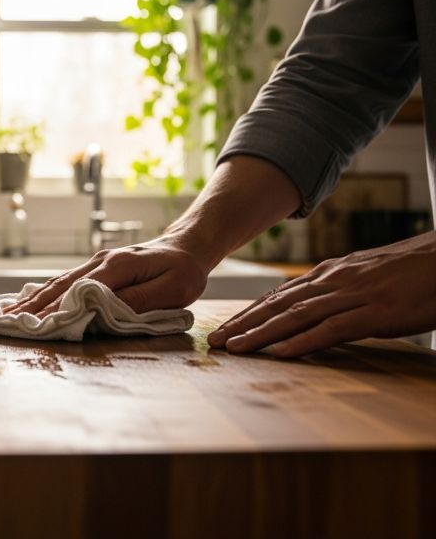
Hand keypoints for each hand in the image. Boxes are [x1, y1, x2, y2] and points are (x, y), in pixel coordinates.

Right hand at [2, 235, 210, 317]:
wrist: (188, 246)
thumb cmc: (185, 272)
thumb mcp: (172, 290)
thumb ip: (138, 301)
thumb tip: (101, 310)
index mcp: (117, 266)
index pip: (80, 290)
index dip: (56, 309)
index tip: (34, 326)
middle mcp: (101, 261)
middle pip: (60, 285)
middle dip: (33, 306)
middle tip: (6, 322)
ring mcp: (96, 263)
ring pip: (59, 282)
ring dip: (33, 300)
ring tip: (7, 315)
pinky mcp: (97, 268)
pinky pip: (66, 281)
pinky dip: (45, 293)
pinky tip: (28, 302)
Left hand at [208, 231, 435, 357]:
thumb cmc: (410, 272)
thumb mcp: (364, 277)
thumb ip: (336, 290)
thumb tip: (310, 306)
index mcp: (329, 274)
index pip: (279, 296)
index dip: (248, 314)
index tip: (225, 329)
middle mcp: (333, 282)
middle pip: (278, 305)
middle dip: (243, 324)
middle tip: (215, 341)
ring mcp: (353, 296)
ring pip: (297, 316)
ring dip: (262, 334)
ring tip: (236, 349)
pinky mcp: (375, 312)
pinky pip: (333, 329)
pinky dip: (305, 341)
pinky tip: (282, 353)